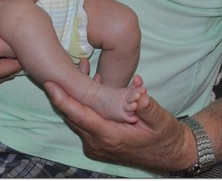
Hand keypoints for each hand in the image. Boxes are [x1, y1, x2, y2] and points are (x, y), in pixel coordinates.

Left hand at [46, 76, 192, 171]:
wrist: (171, 155)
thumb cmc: (166, 137)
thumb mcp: (161, 121)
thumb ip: (148, 108)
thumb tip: (140, 94)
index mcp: (110, 137)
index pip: (80, 116)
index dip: (63, 100)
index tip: (50, 84)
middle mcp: (98, 143)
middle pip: (74, 115)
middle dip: (67, 91)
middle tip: (65, 67)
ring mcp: (96, 145)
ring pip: (78, 117)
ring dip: (77, 96)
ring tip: (81, 69)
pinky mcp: (98, 143)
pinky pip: (85, 121)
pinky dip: (86, 104)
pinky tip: (94, 84)